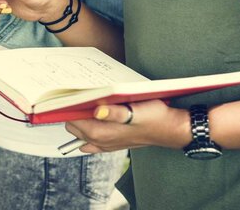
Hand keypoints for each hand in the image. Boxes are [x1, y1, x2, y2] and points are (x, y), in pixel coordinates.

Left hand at [64, 100, 191, 152]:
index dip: (70, 106)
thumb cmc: (154, 118)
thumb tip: (97, 111)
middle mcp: (98, 141)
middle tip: (84, 98)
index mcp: (100, 133)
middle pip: (72, 125)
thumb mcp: (136, 111)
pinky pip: (90, 140)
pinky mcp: (110, 144)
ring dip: (81, 119)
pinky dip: (88, 129)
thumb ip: (114, 112)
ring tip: (90, 106)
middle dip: (74, 112)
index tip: (73, 95)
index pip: (71, 119)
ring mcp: (103, 144)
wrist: (170, 129)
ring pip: (79, 132)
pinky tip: (98, 118)